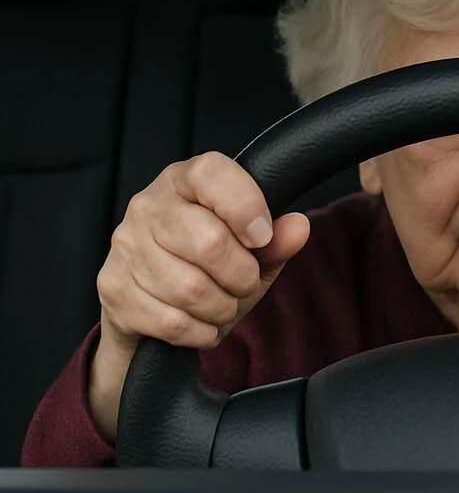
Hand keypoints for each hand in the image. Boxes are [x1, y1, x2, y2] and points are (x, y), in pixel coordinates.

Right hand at [89, 151, 309, 442]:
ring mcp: (125, 246)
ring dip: (222, 308)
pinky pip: (171, 321)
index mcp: (184, 179)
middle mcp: (148, 205)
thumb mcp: (251, 248)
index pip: (212, 174)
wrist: (147, 301)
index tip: (262, 237)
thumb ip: (278, 237)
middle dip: (241, 275)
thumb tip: (298, 227)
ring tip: (226, 304)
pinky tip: (203, 323)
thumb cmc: (208, 263)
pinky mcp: (112, 288)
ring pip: (190, 289)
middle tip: (246, 283)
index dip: (245, 207)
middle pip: (208, 242)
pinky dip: (199, 331)